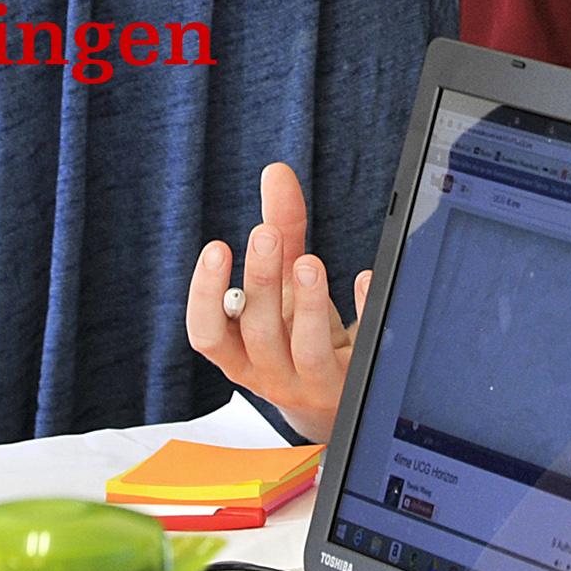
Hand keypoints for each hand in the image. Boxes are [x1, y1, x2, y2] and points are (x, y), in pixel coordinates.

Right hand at [185, 162, 366, 442]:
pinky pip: (359, 355)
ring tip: (309, 261)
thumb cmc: (296, 336)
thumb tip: (276, 171)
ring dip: (307, 304)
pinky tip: (364, 278)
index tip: (218, 248)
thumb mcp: (281, 287)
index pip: (207, 334)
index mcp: (239, 352)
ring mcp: (312, 384)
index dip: (206, 295)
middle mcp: (270, 373)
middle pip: (257, 333)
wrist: (331, 399)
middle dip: (260, 281)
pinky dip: (361, 313)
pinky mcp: (353, 385)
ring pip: (305, 351)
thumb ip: (281, 228)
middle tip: (266, 235)